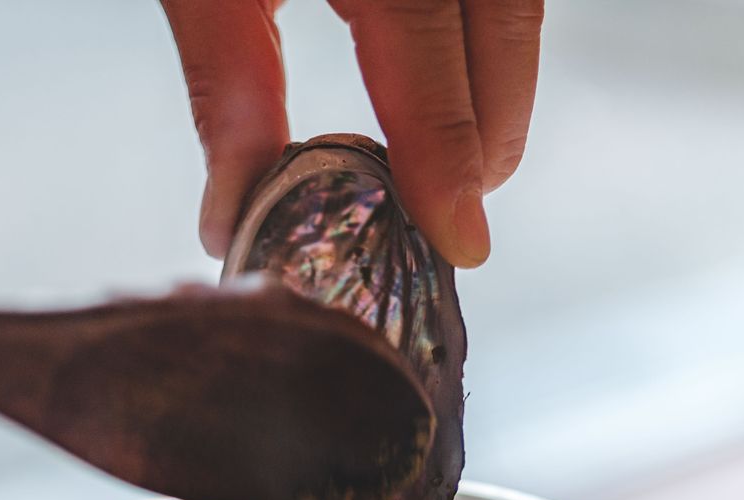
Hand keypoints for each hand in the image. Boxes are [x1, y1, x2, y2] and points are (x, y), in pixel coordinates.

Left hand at [160, 0, 544, 268]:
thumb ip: (226, 80)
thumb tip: (232, 214)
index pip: (428, 45)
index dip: (447, 146)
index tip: (455, 234)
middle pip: (503, 28)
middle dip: (490, 133)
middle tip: (454, 217)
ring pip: (518, 5)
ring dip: (498, 90)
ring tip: (457, 167)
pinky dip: (484, 44)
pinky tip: (453, 88)